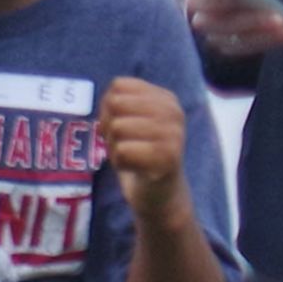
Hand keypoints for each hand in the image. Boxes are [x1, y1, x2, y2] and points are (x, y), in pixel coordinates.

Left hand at [98, 76, 191, 224]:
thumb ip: (117, 102)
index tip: (121, 126)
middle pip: (116, 104)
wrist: (159, 195)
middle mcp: (174, 112)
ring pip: (117, 126)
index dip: (108, 107)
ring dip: (114, 146)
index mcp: (166, 98)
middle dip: (109, 126)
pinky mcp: (168, 157)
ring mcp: (174, 134)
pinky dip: (119, 163)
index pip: (118, 86)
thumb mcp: (128, 120)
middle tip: (123, 144)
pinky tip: (134, 169)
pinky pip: (122, 150)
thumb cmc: (139, 153)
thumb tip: (110, 99)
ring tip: (130, 156)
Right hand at [181, 0, 282, 58]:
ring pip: (240, 40)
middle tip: (278, 18)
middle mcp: (202, 21)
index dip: (219, 1)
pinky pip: (252, 47)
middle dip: (250, 22)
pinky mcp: (233, 46)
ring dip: (267, 36)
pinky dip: (273, 42)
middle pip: (223, 25)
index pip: (201, 2)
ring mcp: (217, 36)